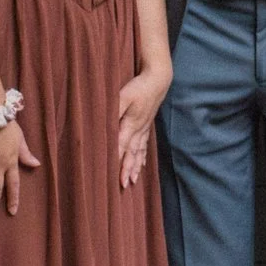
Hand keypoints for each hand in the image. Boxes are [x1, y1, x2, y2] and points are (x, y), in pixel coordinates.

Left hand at [115, 67, 170, 188]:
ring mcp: (145, 128)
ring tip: (133, 181)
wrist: (158, 80)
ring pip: (139, 152)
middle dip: (128, 169)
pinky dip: (143, 157)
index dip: (118, 161)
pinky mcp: (147, 125)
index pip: (122, 146)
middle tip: (124, 185)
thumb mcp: (124, 96)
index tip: (116, 175)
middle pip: (132, 153)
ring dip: (136, 167)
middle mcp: (139, 129)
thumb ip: (115, 110)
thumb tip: (106, 123)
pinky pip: (145, 145)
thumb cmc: (139, 87)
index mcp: (131, 123)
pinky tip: (142, 165)